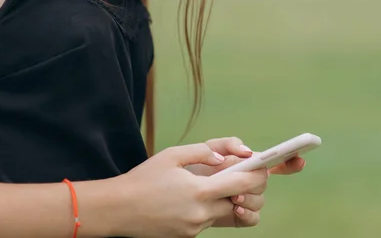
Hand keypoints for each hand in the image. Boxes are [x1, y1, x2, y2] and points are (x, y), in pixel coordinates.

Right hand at [116, 143, 269, 237]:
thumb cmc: (143, 179)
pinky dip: (207, 210)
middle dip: (245, 191)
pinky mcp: (187, 236)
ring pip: (225, 214)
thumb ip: (202, 151)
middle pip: (240, 203)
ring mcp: (195, 228)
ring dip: (226, 201)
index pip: (242, 185)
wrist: (118, 209)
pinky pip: (207, 222)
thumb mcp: (172, 155)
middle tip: (238, 177)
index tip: (262, 168)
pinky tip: (189, 199)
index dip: (257, 176)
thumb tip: (224, 158)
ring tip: (210, 187)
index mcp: (200, 191)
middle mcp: (201, 213)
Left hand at [186, 137, 305, 228]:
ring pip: (259, 199)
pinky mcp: (237, 216)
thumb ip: (225, 144)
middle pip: (264, 180)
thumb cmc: (189, 168)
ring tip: (233, 195)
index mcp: (245, 163)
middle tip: (244, 178)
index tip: (299, 158)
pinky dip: (247, 213)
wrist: (171, 193)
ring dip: (249, 196)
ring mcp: (244, 199)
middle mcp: (248, 181)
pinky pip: (252, 218)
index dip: (289, 160)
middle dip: (257, 179)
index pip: (273, 161)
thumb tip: (247, 151)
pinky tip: (235, 207)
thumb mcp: (206, 149)